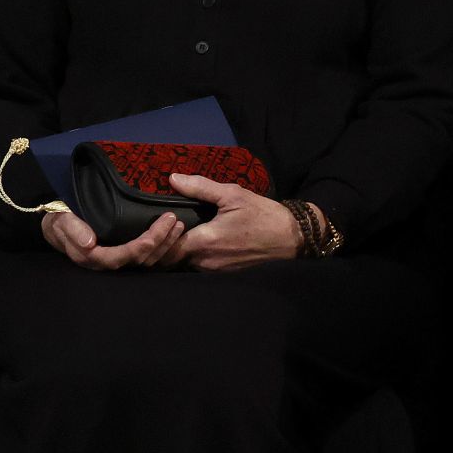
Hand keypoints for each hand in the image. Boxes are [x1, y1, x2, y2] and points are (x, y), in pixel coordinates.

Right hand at [40, 207, 183, 269]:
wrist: (55, 226)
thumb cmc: (58, 222)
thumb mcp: (60, 221)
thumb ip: (73, 230)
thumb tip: (90, 242)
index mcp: (95, 257)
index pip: (125, 255)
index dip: (145, 244)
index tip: (159, 228)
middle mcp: (109, 263)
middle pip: (141, 259)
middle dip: (161, 241)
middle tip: (174, 220)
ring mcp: (117, 260)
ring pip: (147, 260)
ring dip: (165, 244)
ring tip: (177, 225)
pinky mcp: (123, 255)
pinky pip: (146, 256)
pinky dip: (161, 246)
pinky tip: (171, 234)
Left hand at [159, 174, 302, 271]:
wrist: (293, 238)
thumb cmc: (262, 215)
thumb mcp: (232, 194)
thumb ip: (200, 187)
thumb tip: (172, 178)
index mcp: (204, 242)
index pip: (167, 248)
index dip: (160, 236)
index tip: (161, 222)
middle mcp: (207, 262)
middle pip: (174, 257)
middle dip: (166, 244)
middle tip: (166, 226)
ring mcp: (216, 271)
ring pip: (187, 263)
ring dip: (181, 250)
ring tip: (180, 231)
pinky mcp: (226, 275)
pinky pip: (202, 267)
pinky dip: (195, 256)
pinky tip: (198, 241)